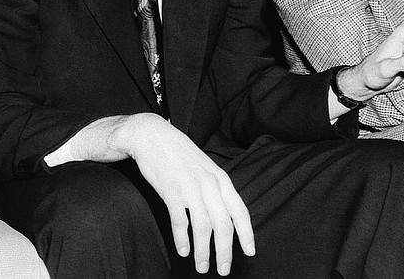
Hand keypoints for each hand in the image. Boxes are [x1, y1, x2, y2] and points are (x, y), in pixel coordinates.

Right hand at [125, 114, 253, 275]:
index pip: (240, 211)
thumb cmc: (180, 155)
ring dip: (203, 250)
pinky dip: (182, 238)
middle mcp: (210, 184)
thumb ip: (216, 189)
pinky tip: (183, 250)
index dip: (247, 234)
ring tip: (202, 265)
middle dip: (225, 251)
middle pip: (223, 225)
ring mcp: (191, 187)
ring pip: (203, 227)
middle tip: (223, 270)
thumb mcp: (206, 168)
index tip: (249, 252)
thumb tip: (224, 215)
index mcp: (221, 179)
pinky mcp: (171, 190)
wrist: (153, 137)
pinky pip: (180, 220)